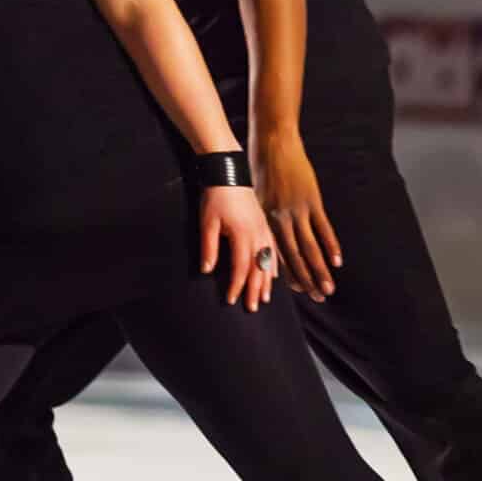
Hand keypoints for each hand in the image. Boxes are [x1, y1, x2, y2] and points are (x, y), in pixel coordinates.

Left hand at [196, 184, 279, 312]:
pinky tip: (273, 275)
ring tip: (265, 297)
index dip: (237, 286)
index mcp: (242, 234)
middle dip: (255, 289)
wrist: (228, 173)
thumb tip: (207, 271)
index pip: (241, 267)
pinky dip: (274, 264)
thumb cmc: (215, 197)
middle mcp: (257, 234)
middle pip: (258, 268)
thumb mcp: (207, 222)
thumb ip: (209, 247)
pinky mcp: (264, 224)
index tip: (232, 300)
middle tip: (254, 308)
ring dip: (266, 281)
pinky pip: (273, 249)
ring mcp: (263, 229)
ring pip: (268, 260)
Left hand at [255, 128, 341, 300]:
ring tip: (329, 288)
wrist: (273, 142)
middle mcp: (281, 220)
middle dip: (307, 280)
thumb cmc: (260, 169)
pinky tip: (337, 261)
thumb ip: (261, 218)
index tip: (298, 292)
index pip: (276, 255)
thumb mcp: (255, 195)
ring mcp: (298, 210)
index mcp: (265, 220)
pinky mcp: (312, 200)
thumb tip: (263, 240)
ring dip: (321, 269)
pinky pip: (323, 228)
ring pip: (310, 247)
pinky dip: (331, 245)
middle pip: (295, 257)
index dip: (288, 275)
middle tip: (318, 298)